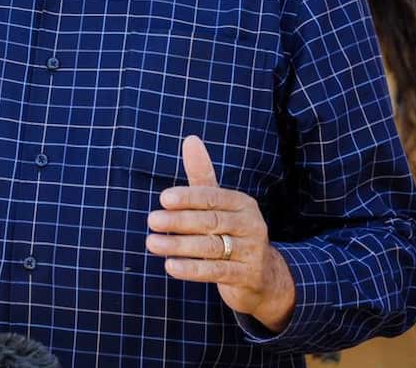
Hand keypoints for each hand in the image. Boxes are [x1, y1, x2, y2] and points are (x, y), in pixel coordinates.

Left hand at [146, 136, 295, 331]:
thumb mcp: (218, 204)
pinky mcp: (247, 276)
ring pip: (211, 247)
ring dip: (179, 245)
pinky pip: (216, 271)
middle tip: (151, 220)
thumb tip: (190, 139)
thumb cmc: (231, 232)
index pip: (212, 197)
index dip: (188, 198)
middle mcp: (251, 225)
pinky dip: (193, 269)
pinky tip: (171, 267)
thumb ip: (202, 176)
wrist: (263, 276)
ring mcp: (251, 252)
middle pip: (210, 221)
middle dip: (179, 221)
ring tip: (152, 243)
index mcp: (242, 203)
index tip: (163, 199)